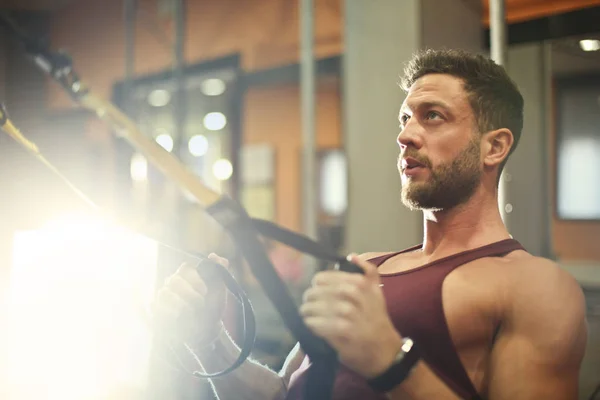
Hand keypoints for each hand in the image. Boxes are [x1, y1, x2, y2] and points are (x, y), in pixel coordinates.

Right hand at [152, 253, 228, 344]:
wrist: (208, 329)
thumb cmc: (213, 306)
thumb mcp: (221, 288)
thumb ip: (220, 270)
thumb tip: (213, 255)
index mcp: (188, 275)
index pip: (185, 268)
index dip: (195, 279)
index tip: (205, 291)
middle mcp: (173, 283)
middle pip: (174, 280)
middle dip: (189, 293)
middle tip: (200, 304)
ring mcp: (164, 297)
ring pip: (164, 293)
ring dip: (181, 304)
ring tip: (191, 312)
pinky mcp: (157, 311)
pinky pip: (157, 307)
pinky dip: (169, 313)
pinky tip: (178, 317)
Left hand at [300, 254, 402, 377]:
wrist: (386, 349)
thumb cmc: (376, 318)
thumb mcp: (377, 290)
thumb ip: (368, 272)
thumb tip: (351, 256)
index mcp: (364, 285)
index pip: (332, 277)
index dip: (319, 280)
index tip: (315, 285)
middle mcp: (358, 297)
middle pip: (325, 291)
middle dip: (312, 295)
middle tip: (306, 299)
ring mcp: (353, 315)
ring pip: (323, 306)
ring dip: (310, 309)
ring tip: (305, 311)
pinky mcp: (348, 332)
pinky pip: (324, 324)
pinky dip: (314, 323)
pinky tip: (310, 323)